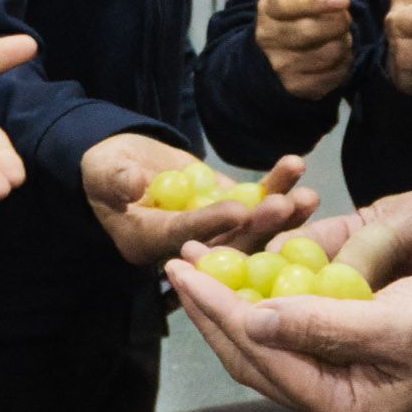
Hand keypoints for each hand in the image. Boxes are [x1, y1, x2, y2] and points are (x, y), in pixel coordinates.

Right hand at [81, 134, 317, 266]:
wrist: (122, 160)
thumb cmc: (105, 169)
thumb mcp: (103, 171)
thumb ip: (116, 179)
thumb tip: (132, 183)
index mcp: (151, 248)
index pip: (185, 237)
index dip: (212, 224)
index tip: (241, 209)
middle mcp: (187, 250)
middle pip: (229, 243)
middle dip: (261, 226)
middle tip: (289, 206)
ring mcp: (213, 232)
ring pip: (251, 227)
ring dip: (280, 212)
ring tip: (308, 194)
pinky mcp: (229, 210)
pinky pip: (256, 201)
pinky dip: (276, 187)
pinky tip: (296, 167)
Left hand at [170, 254, 411, 411]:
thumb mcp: (394, 322)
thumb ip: (323, 324)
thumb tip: (256, 318)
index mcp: (342, 408)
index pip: (261, 353)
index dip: (219, 308)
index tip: (186, 271)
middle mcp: (332, 406)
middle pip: (252, 357)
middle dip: (212, 310)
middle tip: (179, 265)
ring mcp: (338, 387)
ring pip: (265, 346)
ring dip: (231, 306)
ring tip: (200, 267)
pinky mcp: (345, 364)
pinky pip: (289, 334)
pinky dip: (264, 304)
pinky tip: (247, 276)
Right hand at [254, 0, 358, 100]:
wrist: (270, 61)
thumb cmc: (292, 21)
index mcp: (268, 9)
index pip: (288, 2)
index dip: (316, 0)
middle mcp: (269, 38)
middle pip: (311, 30)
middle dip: (339, 21)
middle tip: (345, 18)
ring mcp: (281, 66)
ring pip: (329, 52)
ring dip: (344, 43)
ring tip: (339, 37)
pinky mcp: (297, 88)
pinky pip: (335, 74)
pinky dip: (344, 63)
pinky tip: (337, 57)